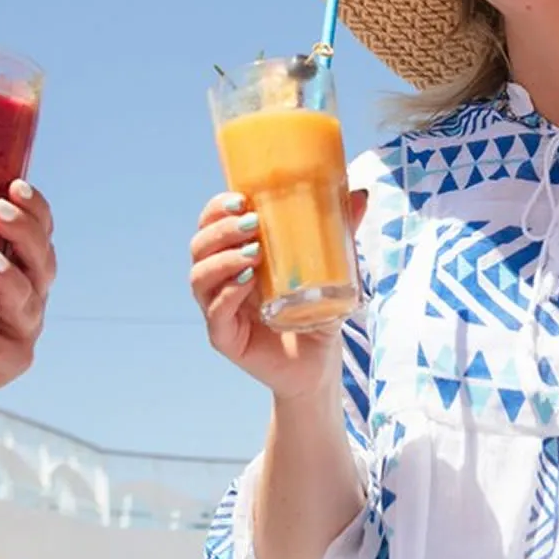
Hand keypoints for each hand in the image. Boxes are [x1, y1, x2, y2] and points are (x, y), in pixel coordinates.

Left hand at [0, 178, 56, 428]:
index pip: (41, 235)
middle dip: (25, 234)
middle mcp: (31, 298)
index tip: (15, 186)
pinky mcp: (7, 364)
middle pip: (42, 264)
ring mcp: (23, 332)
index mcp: (22, 270)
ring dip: (9, 280)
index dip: (35, 210)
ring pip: (25, 303)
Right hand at [189, 189, 365, 400]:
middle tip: (251, 223)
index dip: (217, 209)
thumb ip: (339, 233)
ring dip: (223, 259)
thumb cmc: (316, 312)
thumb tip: (359, 194)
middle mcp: (221, 281)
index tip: (240, 198)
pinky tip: (248, 282)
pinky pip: (215, 313)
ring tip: (254, 252)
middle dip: (220, 230)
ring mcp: (219, 310)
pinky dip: (228, 294)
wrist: (318, 364)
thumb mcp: (330, 269)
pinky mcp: (225, 338)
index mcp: (236, 257)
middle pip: (199, 247)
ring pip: (199, 277)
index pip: (211, 225)